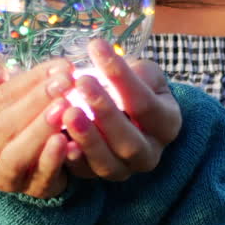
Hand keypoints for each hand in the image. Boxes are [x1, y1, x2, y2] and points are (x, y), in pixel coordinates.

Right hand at [0, 56, 76, 198]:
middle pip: (6, 125)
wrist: (26, 155)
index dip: (28, 82)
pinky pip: (41, 178)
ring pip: (18, 155)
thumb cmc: (10, 113)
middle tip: (65, 83)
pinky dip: (56, 160)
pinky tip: (72, 143)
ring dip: (42, 131)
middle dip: (38, 101)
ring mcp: (1, 178)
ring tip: (65, 109)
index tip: (57, 67)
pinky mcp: (30, 192)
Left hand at [61, 39, 181, 180]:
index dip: (121, 77)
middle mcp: (150, 153)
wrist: (127, 113)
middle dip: (105, 112)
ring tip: (68, 111)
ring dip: (87, 138)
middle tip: (83, 83)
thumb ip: (133, 70)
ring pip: (108, 163)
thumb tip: (110, 60)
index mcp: (166, 124)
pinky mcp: (99, 177)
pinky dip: (72, 158)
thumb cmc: (136, 87)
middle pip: (129, 141)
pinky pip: (85, 173)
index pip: (145, 104)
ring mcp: (125, 170)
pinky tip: (58, 137)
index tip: (96, 47)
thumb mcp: (144, 73)